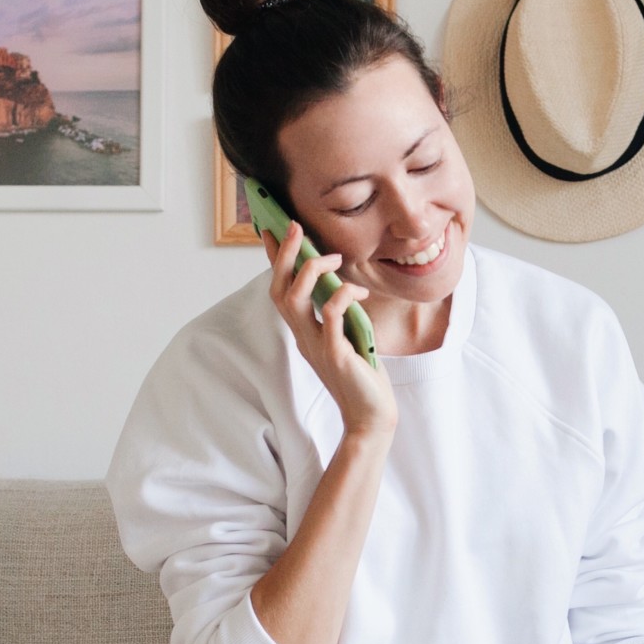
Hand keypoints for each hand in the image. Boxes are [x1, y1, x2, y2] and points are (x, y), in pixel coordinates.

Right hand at [264, 222, 395, 438]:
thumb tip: (341, 284)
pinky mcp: (334, 353)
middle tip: (295, 227)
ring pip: (294, 299)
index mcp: (304, 332)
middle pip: (279, 290)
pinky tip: (359, 292)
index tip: (272, 230)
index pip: (282, 290)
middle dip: (285, 255)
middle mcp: (303, 337)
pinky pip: (330, 314)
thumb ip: (340, 314)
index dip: (275, 260)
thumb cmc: (363, 377)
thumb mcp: (348, 337)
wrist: (370, 416)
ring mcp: (316, 345)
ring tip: (333, 258)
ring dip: (311, 270)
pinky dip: (343, 295)